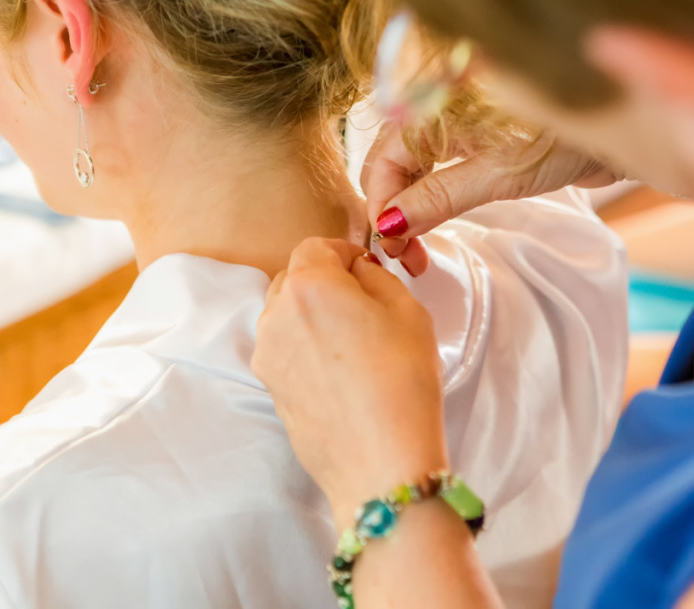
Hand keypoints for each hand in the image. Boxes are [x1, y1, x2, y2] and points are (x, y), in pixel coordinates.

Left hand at [252, 237, 449, 519]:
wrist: (381, 463)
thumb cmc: (402, 384)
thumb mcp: (409, 311)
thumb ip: (377, 277)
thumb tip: (359, 272)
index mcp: (309, 285)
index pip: (316, 246)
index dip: (345, 252)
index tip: (367, 268)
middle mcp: (276, 316)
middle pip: (295, 279)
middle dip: (326, 283)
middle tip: (366, 305)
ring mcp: (268, 356)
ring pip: (287, 317)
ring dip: (315, 318)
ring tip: (357, 345)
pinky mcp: (271, 390)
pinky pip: (287, 352)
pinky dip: (309, 351)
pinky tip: (344, 374)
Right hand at [363, 124, 620, 274]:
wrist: (623, 130)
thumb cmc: (569, 140)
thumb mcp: (499, 174)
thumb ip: (440, 197)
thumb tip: (391, 225)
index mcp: (439, 98)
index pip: (387, 154)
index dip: (381, 201)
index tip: (389, 246)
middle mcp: (442, 102)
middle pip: (394, 159)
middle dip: (391, 208)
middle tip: (403, 258)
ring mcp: (459, 119)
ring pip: (414, 165)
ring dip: (408, 207)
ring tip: (414, 250)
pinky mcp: (478, 137)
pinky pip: (437, 166)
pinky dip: (429, 196)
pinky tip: (429, 223)